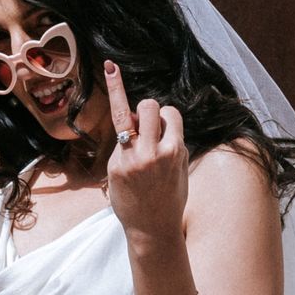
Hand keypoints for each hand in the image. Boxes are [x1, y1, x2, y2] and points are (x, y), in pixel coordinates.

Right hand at [102, 59, 189, 247]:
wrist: (153, 228)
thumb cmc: (130, 200)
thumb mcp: (116, 173)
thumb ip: (125, 144)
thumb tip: (138, 121)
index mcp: (124, 158)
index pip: (120, 116)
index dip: (116, 87)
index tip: (111, 67)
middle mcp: (146, 154)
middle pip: (150, 106)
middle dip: (147, 109)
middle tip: (143, 127)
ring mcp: (168, 155)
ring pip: (169, 113)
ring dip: (162, 118)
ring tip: (157, 136)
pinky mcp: (182, 157)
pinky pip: (177, 131)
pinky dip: (170, 135)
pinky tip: (166, 155)